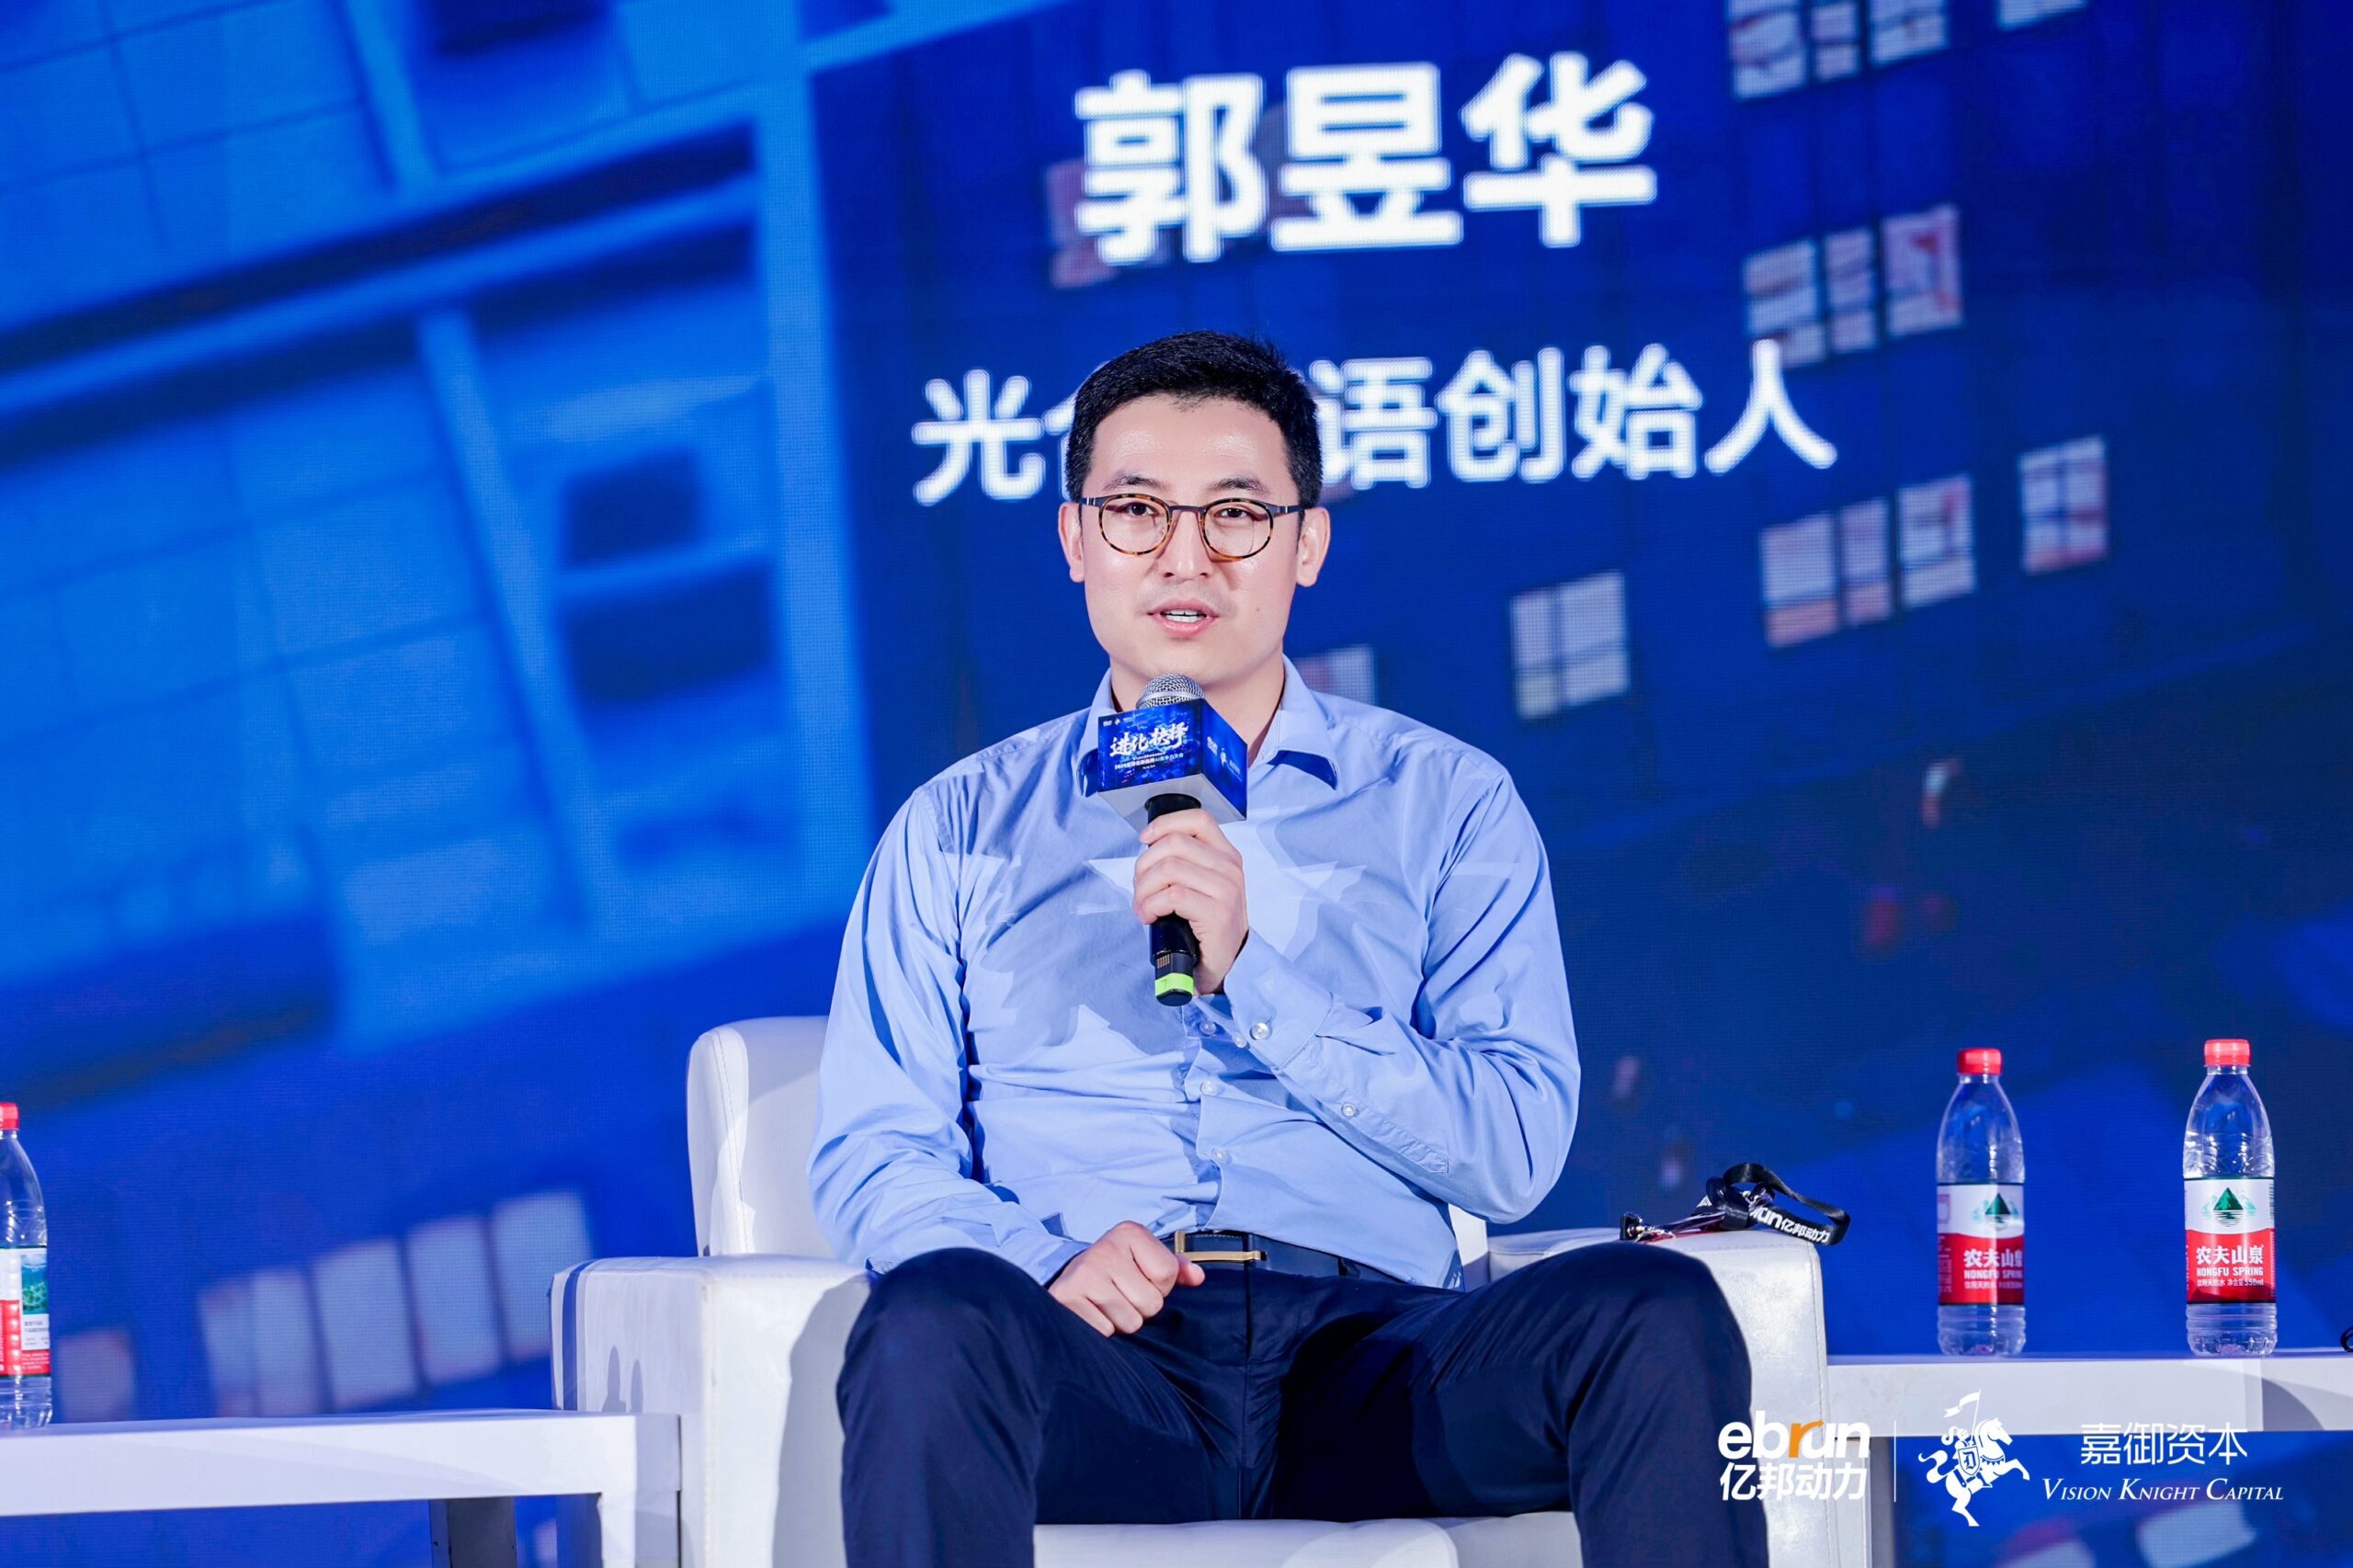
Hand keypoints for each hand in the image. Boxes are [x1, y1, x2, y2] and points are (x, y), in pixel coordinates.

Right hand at [1048, 1221, 1205, 1334]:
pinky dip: (1104, 1330)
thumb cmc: (1116, 1270)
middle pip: (1151, 1302)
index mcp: (1130, 1232)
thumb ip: (1175, 1268)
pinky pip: (1106, 1332)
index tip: (1139, 1280)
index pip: (1167, 1274)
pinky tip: (1094, 1313)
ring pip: (1131, 1322)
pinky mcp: (1067, 1297)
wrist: (1069, 1277)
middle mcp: (1105, 1248)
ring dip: (1123, 1321)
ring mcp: (1084, 1273)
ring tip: (1108, 1305)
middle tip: (1121, 1295)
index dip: (1159, 1287)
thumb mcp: (1146, 1260)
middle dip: (1141, 1308)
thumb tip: (1198, 1278)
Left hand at [1133, 808, 1248, 994]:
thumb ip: (1185, 863)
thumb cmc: (1205, 926)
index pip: (1198, 820)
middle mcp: (1230, 869)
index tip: (1145, 840)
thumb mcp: (1201, 886)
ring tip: (1143, 907)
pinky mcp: (1217, 914)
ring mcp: (1227, 891)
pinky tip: (1150, 916)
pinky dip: (1151, 905)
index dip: (1165, 824)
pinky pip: (1173, 896)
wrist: (1224, 965)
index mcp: (1227, 856)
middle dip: (1144, 865)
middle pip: (1175, 843)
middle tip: (1139, 889)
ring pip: (1170, 869)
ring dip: (1144, 889)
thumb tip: (1149, 847)